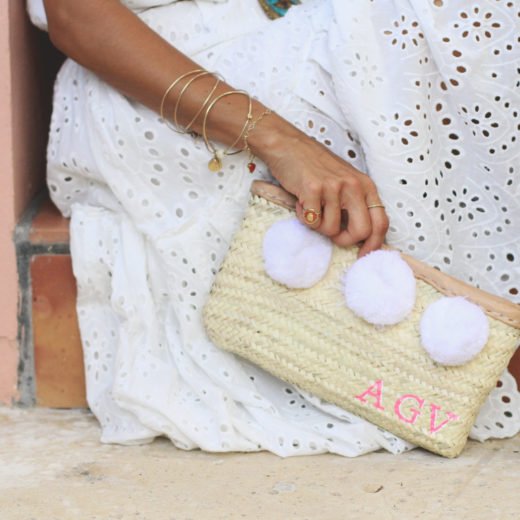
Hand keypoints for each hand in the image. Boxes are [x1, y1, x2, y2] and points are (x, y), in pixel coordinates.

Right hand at [257, 129, 388, 256]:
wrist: (288, 145)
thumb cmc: (315, 167)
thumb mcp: (345, 182)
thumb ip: (355, 204)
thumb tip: (360, 237)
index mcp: (365, 186)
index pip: (381, 222)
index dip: (374, 244)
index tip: (362, 255)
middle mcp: (354, 186)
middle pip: (362, 231)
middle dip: (344, 240)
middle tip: (331, 234)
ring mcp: (334, 187)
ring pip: (331, 230)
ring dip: (318, 226)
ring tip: (311, 207)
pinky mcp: (314, 188)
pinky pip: (312, 221)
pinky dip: (304, 217)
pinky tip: (301, 202)